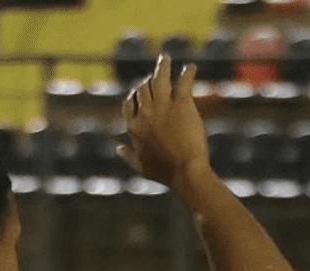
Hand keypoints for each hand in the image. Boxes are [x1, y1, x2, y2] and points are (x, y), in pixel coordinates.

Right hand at [118, 55, 210, 187]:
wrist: (185, 172)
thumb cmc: (164, 173)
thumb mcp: (140, 166)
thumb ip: (128, 155)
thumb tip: (118, 147)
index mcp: (133, 126)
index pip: (130, 102)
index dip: (136, 94)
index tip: (142, 90)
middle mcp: (145, 113)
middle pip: (143, 88)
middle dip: (148, 80)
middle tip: (157, 74)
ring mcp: (163, 106)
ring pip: (159, 79)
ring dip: (162, 66)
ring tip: (166, 59)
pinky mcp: (182, 104)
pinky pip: (183, 82)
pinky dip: (187, 73)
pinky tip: (191, 67)